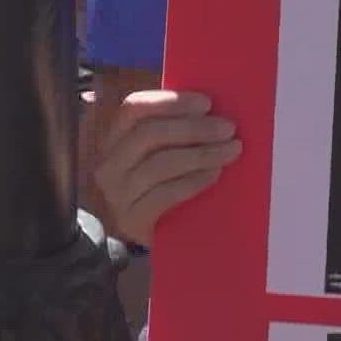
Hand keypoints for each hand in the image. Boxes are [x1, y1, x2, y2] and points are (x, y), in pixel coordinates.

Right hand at [92, 90, 240, 246]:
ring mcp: (118, 193)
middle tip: (228, 128)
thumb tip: (213, 109)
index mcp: (115, 137)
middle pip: (149, 133)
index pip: (135, 107)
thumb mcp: (163, 153)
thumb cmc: (164, 184)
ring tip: (231, 150)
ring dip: (202, 153)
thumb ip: (177, 130)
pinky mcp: (132, 218)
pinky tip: (215, 173)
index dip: (171, 102)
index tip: (207, 103)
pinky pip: (167, 193)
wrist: (151, 239)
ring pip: (160, 163)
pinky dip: (195, 180)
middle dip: (193, 128)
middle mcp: (110, 163)